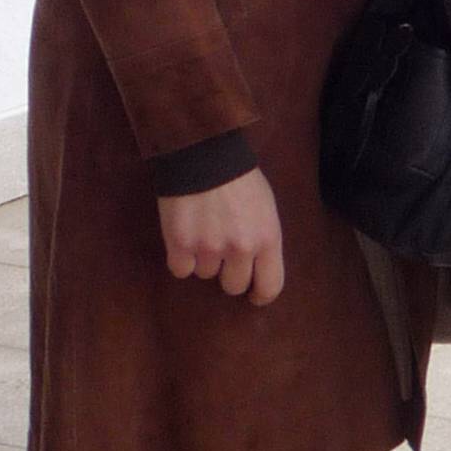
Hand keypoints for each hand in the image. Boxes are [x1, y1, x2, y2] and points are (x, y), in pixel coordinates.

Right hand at [158, 169, 286, 304]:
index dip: (261, 295)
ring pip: (204, 275)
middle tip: (223, 254)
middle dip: (229, 273)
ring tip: (203, 231)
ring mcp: (208, 248)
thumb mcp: (266, 208)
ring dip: (203, 260)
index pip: (270, 286)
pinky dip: (181, 258)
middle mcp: (240, 248)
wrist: (203, 154)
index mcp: (267, 238)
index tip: (254, 296)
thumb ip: (263, 238)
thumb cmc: (239, 178)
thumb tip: (258, 266)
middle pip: (234, 286)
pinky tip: (184, 238)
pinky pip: (180, 269)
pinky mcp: (179, 244)